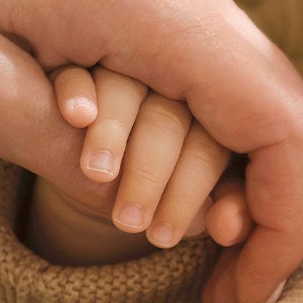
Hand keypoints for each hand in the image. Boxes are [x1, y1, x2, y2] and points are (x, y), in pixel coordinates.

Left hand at [0, 0, 302, 302]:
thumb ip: (77, 164)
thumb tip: (160, 224)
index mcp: (151, 2)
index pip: (281, 124)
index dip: (285, 223)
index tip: (245, 289)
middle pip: (284, 121)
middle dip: (257, 218)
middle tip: (208, 290)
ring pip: (249, 109)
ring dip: (207, 184)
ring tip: (139, 229)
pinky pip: (208, 86)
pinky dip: (190, 149)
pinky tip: (136, 186)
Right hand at [30, 65, 254, 271]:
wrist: (104, 184)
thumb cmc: (158, 198)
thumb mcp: (183, 211)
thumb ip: (214, 217)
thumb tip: (226, 228)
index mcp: (210, 120)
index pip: (206, 150)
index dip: (186, 194)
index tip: (162, 237)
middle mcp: (171, 89)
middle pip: (166, 122)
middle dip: (147, 176)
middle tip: (128, 221)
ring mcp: (122, 71)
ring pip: (124, 91)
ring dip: (111, 133)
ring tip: (98, 173)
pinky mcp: (76, 66)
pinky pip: (78, 71)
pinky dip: (78, 92)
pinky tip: (76, 116)